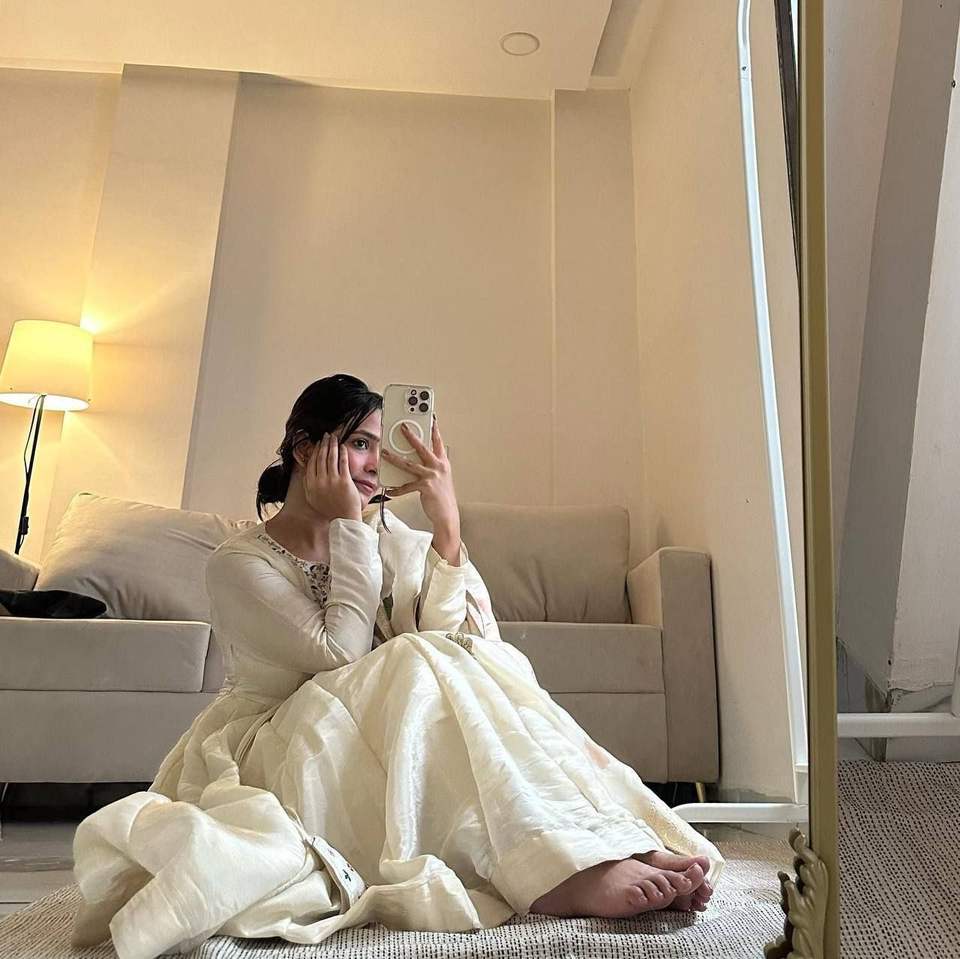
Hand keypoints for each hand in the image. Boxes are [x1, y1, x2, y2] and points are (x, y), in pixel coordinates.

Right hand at [300, 433, 362, 521]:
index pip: (311, 463)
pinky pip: (342, 463)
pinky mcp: (344, 481)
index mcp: (311, 485)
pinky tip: (343, 447)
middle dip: (323, 444)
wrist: (343, 519)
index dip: (314, 451)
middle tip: (326, 436)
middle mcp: (320, 481)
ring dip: (332, 445)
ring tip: (334, 438)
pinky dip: (342, 453)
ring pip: (330, 458)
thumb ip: (308, 485)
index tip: (317, 444)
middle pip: (320, 458)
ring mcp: (332, 481)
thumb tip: (306, 472)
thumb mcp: (313, 498)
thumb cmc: (330, 509)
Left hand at [382, 416, 458, 532]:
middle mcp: (439, 467)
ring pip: (409, 464)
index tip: (431, 417)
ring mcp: (432, 476)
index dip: (434, 428)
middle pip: (422, 447)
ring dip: (394, 459)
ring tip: (385, 453)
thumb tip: (416, 460)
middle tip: (402, 426)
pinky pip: (406, 486)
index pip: (438, 441)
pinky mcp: (425, 487)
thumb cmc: (442, 497)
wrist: (447, 514)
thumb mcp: (440, 478)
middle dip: (411, 436)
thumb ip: (432, 467)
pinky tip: (390, 491)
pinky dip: (397, 490)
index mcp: (443, 463)